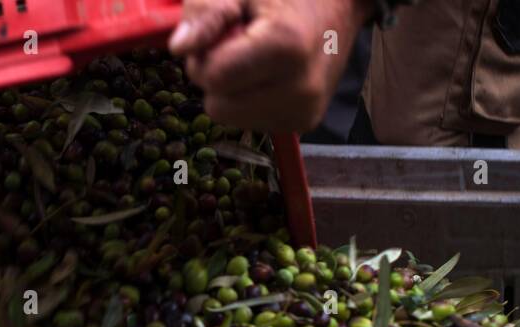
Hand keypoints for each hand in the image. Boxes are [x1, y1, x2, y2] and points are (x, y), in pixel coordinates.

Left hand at [168, 0, 371, 133]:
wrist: (339, 4)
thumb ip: (205, 14)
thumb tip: (180, 48)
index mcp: (285, 49)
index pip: (213, 79)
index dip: (205, 55)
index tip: (224, 33)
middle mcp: (299, 89)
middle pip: (218, 107)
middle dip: (217, 78)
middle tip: (239, 47)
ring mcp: (304, 111)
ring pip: (232, 118)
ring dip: (233, 90)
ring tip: (259, 58)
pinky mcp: (305, 122)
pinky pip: (252, 122)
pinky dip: (251, 99)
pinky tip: (270, 74)